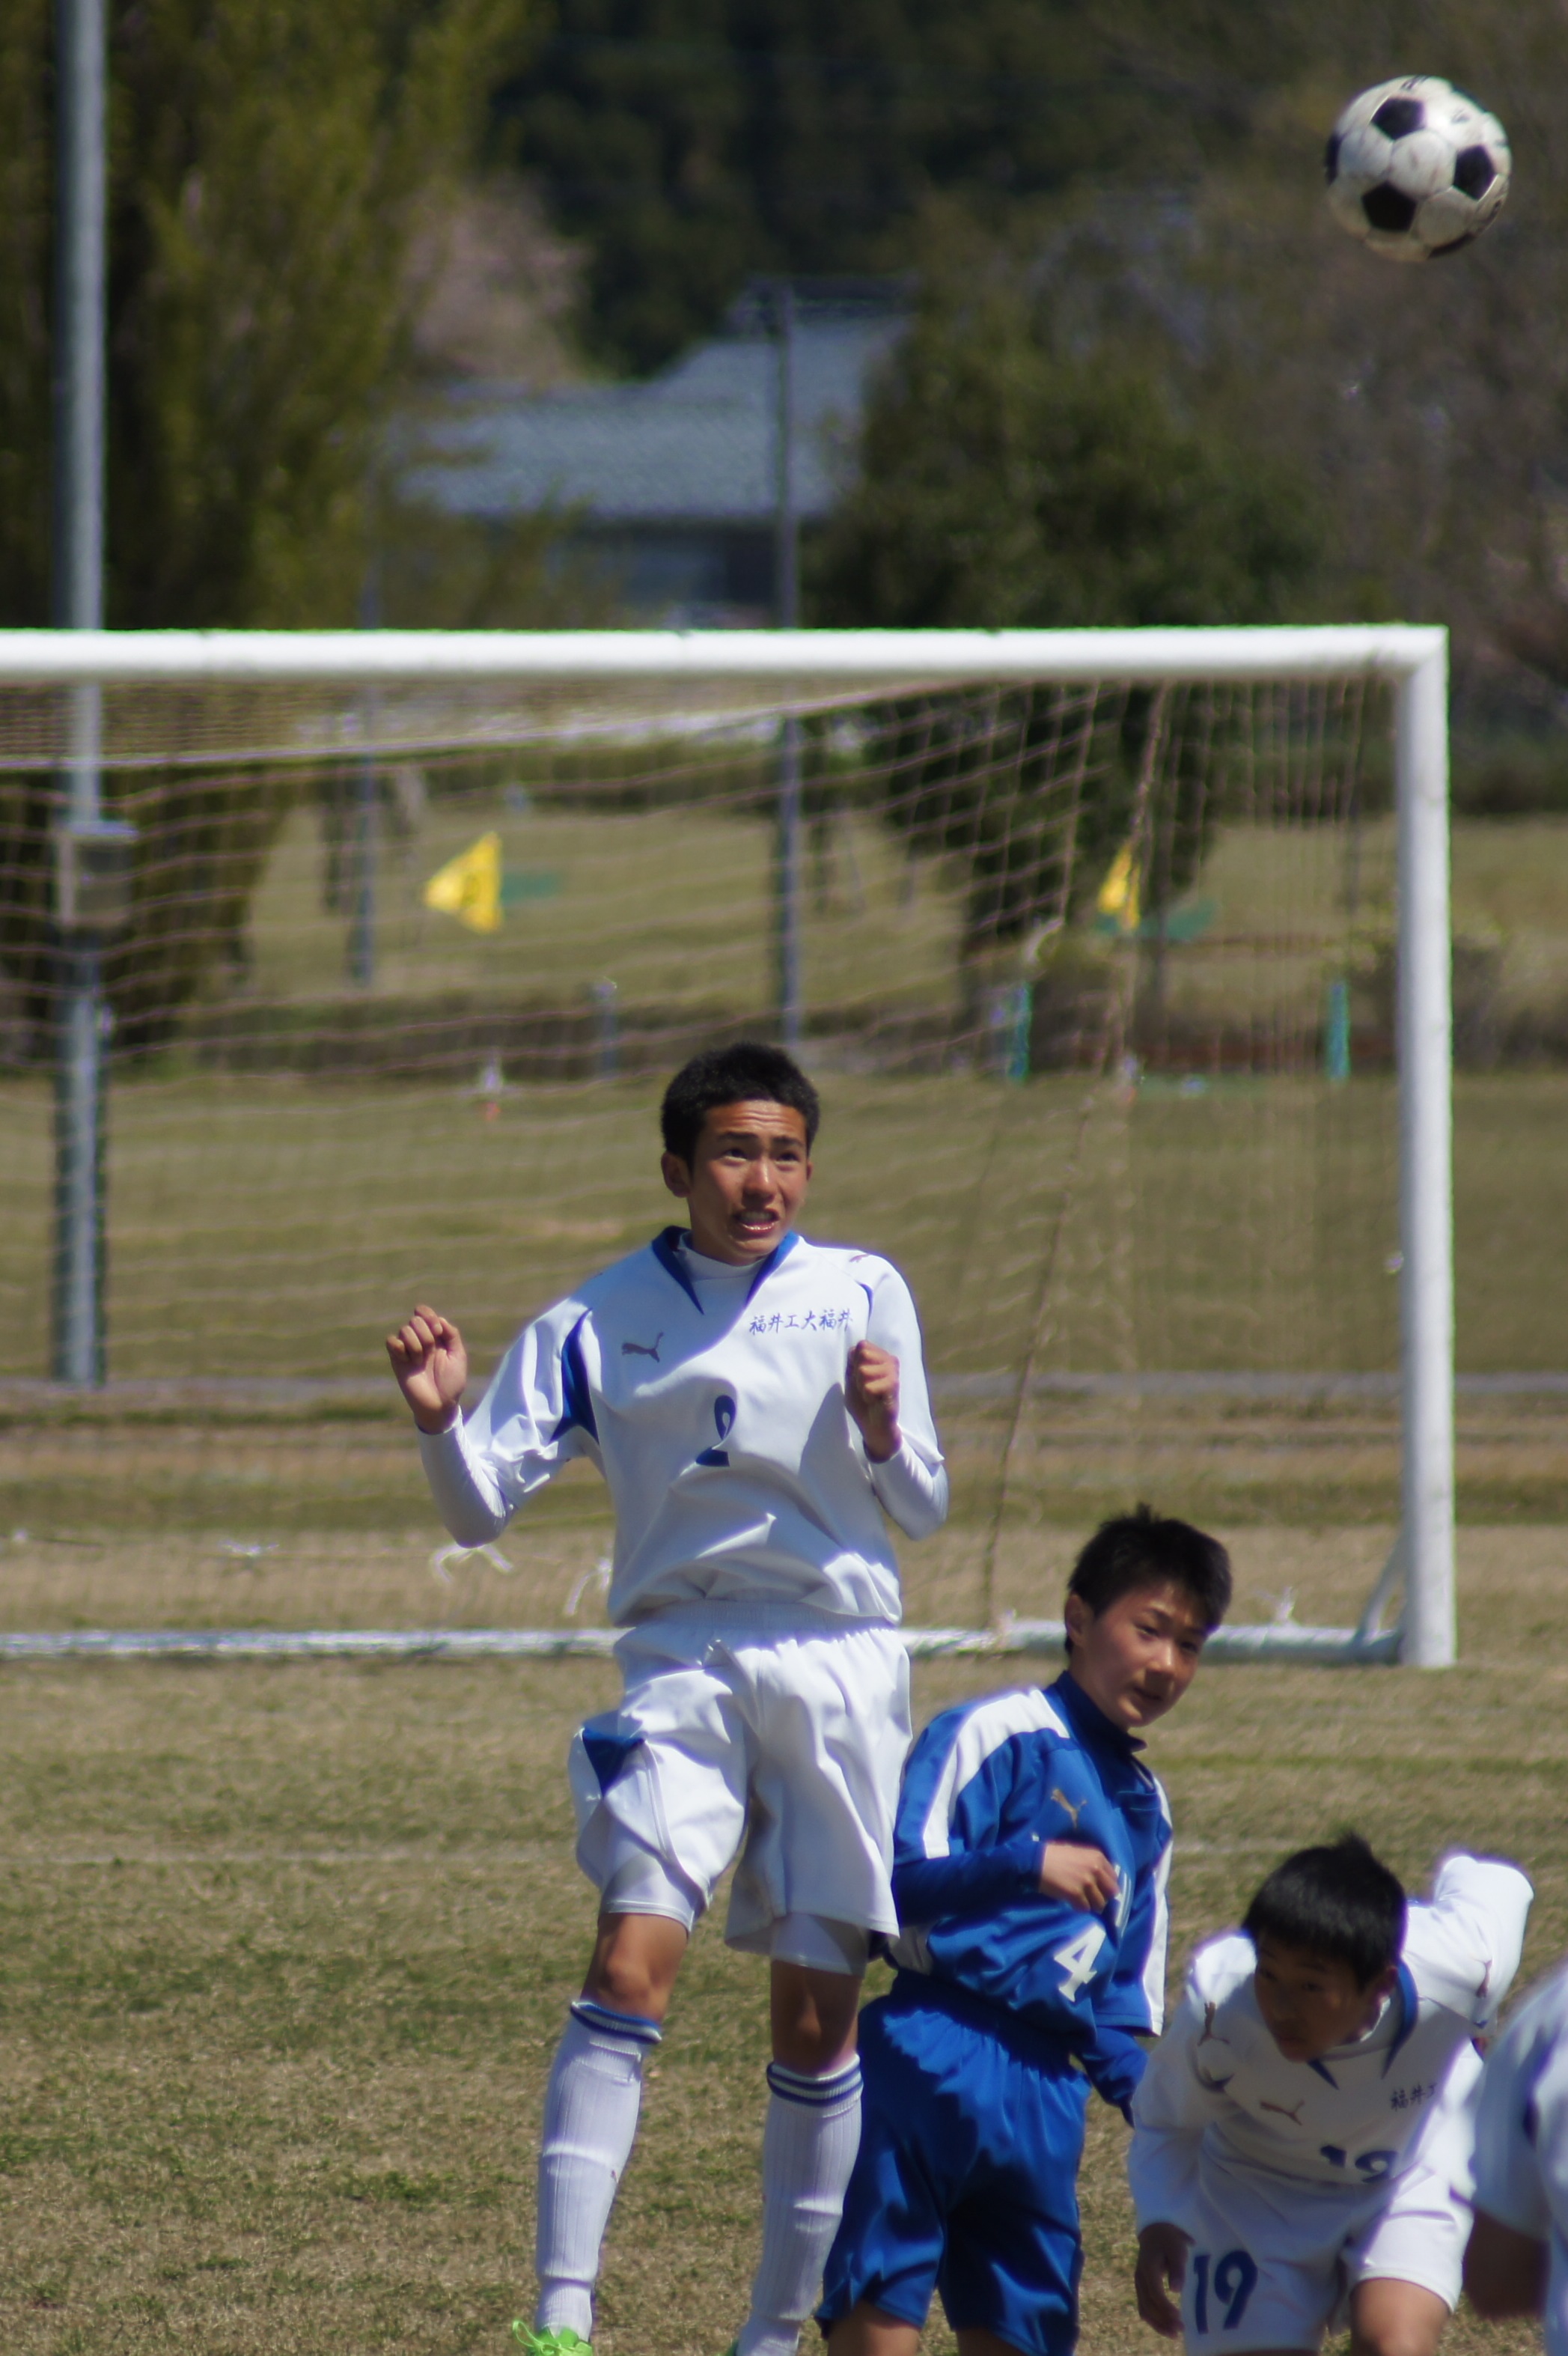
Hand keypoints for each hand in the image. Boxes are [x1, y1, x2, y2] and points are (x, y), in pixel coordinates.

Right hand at [386, 1303, 467, 1432]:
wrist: (439, 1404)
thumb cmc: (451, 1382)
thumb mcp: (458, 1356)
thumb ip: (452, 1334)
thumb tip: (439, 1319)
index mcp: (435, 1337)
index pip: (424, 1313)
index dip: (428, 1315)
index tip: (438, 1331)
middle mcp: (420, 1340)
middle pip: (415, 1320)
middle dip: (426, 1334)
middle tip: (431, 1352)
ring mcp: (407, 1350)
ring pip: (404, 1330)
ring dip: (416, 1344)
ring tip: (421, 1361)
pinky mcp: (397, 1360)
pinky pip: (391, 1341)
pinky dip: (400, 1347)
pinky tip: (408, 1360)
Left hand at [847, 1341, 900, 1461]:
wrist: (874, 1426)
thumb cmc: (863, 1401)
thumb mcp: (852, 1378)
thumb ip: (853, 1361)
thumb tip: (857, 1348)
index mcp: (881, 1356)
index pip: (860, 1346)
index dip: (854, 1364)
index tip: (859, 1378)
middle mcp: (890, 1360)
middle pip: (862, 1354)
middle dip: (857, 1374)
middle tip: (865, 1388)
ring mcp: (893, 1372)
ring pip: (863, 1370)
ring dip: (862, 1386)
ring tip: (870, 1394)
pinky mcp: (894, 1385)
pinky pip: (868, 1386)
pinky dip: (867, 1396)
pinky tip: (875, 1401)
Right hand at [1039, 1841, 1120, 1912]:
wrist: (1035, 1861)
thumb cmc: (1053, 1855)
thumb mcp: (1077, 1852)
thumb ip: (1091, 1863)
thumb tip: (1101, 1878)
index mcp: (1097, 1857)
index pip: (1114, 1877)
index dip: (1107, 1886)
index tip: (1100, 1890)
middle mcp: (1095, 1869)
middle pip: (1111, 1892)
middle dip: (1103, 1896)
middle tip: (1092, 1898)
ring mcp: (1087, 1882)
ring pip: (1100, 1903)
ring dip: (1091, 1904)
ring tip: (1081, 1901)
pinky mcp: (1076, 1894)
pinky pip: (1085, 1908)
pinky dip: (1079, 1908)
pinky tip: (1072, 1903)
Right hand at [1135, 2223, 1190, 2338]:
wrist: (1155, 2231)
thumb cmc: (1169, 2240)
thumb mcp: (1177, 2249)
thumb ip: (1177, 2269)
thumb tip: (1176, 2290)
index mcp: (1147, 2267)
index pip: (1155, 2293)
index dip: (1166, 2308)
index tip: (1179, 2318)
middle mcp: (1140, 2278)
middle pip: (1148, 2305)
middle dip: (1164, 2320)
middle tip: (1180, 2330)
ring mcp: (1139, 2283)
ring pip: (1144, 2309)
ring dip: (1158, 2324)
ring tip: (1174, 2334)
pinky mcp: (1141, 2287)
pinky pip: (1144, 2307)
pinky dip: (1154, 2319)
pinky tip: (1165, 2326)